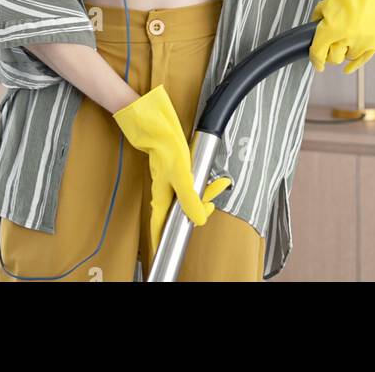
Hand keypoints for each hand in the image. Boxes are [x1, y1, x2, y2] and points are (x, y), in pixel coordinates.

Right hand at [111, 85, 231, 255]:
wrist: (157, 122)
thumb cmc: (164, 145)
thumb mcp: (181, 174)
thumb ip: (190, 198)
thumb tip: (198, 219)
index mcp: (162, 196)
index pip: (159, 227)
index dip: (161, 241)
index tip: (164, 252)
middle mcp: (164, 192)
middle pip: (180, 211)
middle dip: (200, 209)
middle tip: (213, 201)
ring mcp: (168, 181)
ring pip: (187, 197)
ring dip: (204, 195)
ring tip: (217, 186)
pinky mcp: (174, 171)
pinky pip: (189, 185)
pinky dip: (201, 184)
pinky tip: (207, 179)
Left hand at [309, 0, 374, 73]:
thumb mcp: (323, 5)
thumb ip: (317, 22)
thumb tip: (314, 33)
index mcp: (332, 29)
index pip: (319, 53)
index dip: (315, 59)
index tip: (316, 62)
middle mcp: (348, 37)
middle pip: (333, 58)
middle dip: (329, 53)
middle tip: (329, 46)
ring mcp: (363, 40)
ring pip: (348, 57)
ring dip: (343, 51)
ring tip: (343, 40)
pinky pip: (364, 59)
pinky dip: (356, 65)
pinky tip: (349, 69)